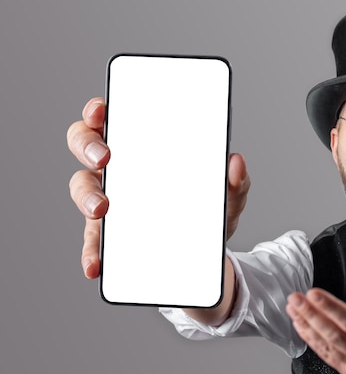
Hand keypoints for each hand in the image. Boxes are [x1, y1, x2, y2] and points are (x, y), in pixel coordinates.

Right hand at [67, 97, 250, 278]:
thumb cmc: (208, 209)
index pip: (113, 117)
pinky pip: (92, 241)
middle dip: (87, 145)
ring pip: (82, 187)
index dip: (99, 109)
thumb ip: (236, 180)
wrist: (206, 254)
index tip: (103, 111)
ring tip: (102, 209)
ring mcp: (108, 199)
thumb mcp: (228, 195)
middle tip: (105, 157)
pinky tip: (97, 263)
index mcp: (144, 147)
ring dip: (87, 196)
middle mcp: (120, 168)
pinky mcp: (108, 235)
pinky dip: (92, 252)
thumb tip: (236, 162)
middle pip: (85, 143)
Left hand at [286, 276, 345, 373]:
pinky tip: (301, 327)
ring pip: (326, 346)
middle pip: (334, 334)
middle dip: (311, 314)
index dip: (331, 308)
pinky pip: (327, 356)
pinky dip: (312, 341)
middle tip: (295, 298)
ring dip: (307, 326)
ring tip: (292, 308)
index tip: (314, 293)